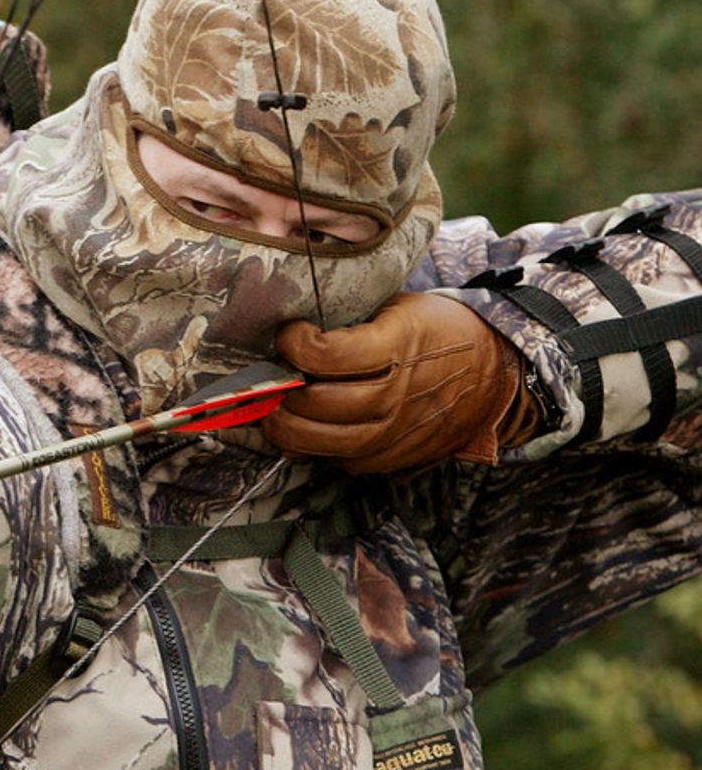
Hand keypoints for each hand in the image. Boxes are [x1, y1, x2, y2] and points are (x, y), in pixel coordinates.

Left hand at [263, 292, 539, 473]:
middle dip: (280, 391)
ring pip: (323, 443)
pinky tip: (309, 430)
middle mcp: (397, 393)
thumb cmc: (441, 331)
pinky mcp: (396, 458)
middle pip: (317, 404)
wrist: (496, 372)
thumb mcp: (400, 307)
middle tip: (272, 377)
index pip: (326, 354)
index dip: (294, 343)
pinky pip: (343, 462)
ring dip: (287, 428)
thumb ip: (353, 321)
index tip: (289, 334)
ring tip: (277, 409)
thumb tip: (296, 331)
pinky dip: (317, 449)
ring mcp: (397, 431)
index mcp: (398, 344)